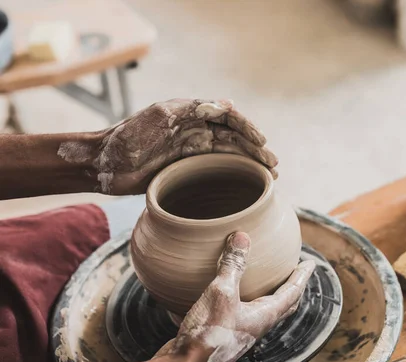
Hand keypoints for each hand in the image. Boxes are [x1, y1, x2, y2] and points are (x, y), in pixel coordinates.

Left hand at [95, 99, 277, 194]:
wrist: (101, 165)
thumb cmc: (125, 139)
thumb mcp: (157, 118)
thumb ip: (191, 110)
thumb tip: (228, 104)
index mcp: (189, 113)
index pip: (227, 117)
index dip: (247, 128)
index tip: (262, 143)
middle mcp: (194, 129)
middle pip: (233, 138)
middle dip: (255, 150)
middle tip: (273, 166)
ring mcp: (190, 149)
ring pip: (228, 154)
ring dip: (249, 163)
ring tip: (270, 176)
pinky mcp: (185, 168)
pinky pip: (215, 169)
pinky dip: (233, 174)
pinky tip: (246, 182)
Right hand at [153, 232, 314, 361]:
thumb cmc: (208, 335)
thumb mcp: (222, 292)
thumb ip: (233, 264)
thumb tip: (242, 237)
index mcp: (265, 315)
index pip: (293, 292)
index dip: (302, 276)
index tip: (311, 263)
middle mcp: (257, 325)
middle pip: (283, 304)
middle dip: (291, 287)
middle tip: (295, 273)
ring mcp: (241, 332)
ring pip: (263, 310)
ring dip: (269, 294)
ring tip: (265, 280)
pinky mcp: (223, 334)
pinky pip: (240, 313)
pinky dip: (242, 300)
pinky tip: (226, 293)